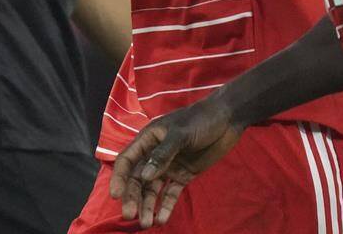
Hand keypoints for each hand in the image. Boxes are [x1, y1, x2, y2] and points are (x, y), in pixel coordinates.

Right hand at [109, 96, 244, 227]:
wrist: (226, 120)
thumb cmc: (199, 120)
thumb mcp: (180, 134)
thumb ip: (162, 155)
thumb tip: (144, 176)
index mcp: (148, 140)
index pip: (127, 161)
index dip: (119, 178)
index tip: (115, 196)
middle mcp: (154, 155)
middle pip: (137, 179)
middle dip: (133, 197)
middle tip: (130, 216)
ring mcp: (169, 166)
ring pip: (153, 189)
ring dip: (148, 205)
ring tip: (146, 223)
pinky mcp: (184, 175)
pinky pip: (171, 193)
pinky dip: (166, 206)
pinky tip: (162, 219)